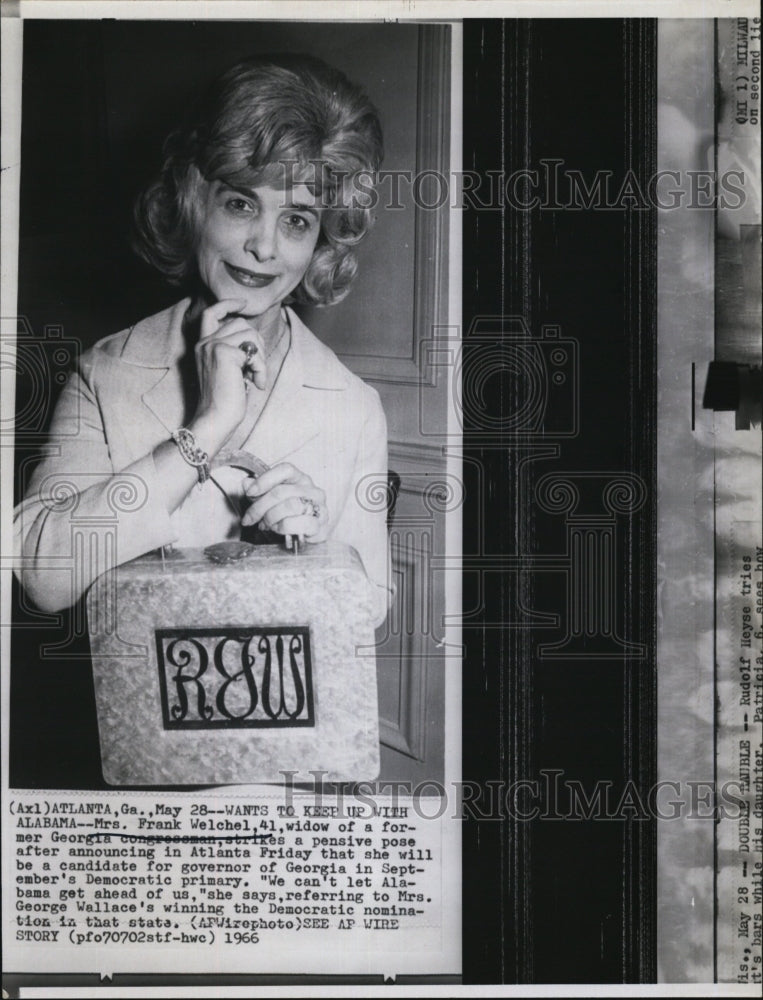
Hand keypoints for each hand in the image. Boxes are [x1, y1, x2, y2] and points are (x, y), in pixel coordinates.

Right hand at [192, 299, 267, 436]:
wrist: (215, 419)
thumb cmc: (224, 400)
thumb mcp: (228, 369)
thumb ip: (234, 350)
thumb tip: (254, 338)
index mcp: (203, 345)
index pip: (211, 313)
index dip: (228, 304)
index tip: (244, 303)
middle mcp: (204, 342)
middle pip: (241, 323)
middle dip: (257, 343)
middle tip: (257, 367)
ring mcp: (212, 346)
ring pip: (250, 334)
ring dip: (260, 357)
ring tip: (257, 377)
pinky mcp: (224, 353)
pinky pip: (254, 352)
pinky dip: (261, 368)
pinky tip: (257, 384)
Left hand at [241, 463, 327, 542]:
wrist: (306, 538)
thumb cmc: (288, 517)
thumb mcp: (271, 502)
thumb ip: (259, 492)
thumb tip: (246, 483)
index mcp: (301, 479)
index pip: (286, 470)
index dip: (265, 480)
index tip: (250, 492)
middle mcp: (312, 490)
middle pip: (282, 491)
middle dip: (260, 506)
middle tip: (249, 518)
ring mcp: (319, 508)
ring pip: (290, 506)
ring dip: (271, 517)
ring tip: (265, 524)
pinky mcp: (321, 526)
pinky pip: (299, 522)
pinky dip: (283, 527)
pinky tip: (278, 530)